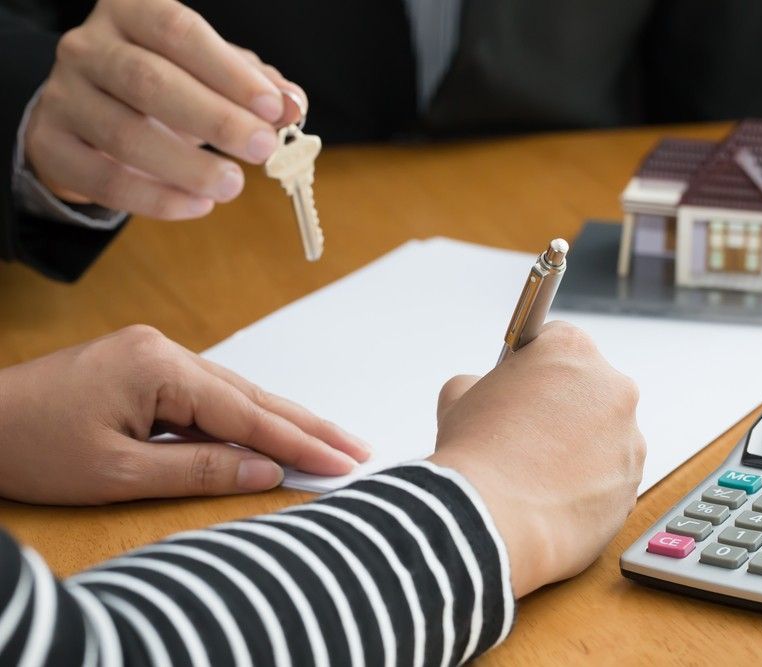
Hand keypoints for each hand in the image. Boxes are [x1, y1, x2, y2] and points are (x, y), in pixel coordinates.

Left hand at [0, 326, 368, 504]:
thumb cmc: (32, 448)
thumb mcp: (117, 473)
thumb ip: (199, 468)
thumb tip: (267, 470)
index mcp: (158, 367)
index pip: (246, 412)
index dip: (299, 440)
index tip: (344, 460)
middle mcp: (164, 351)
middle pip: (251, 393)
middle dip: (306, 423)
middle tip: (357, 446)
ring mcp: (155, 354)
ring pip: (233, 392)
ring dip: (279, 420)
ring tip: (328, 441)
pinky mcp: (145, 365)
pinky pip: (207, 394)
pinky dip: (242, 417)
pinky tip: (269, 432)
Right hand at [24, 0, 307, 218]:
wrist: (89, 118)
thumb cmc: (165, 87)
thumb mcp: (212, 75)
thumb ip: (256, 86)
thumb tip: (294, 105)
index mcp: (131, 12)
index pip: (179, 31)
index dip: (230, 72)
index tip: (273, 109)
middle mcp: (89, 47)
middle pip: (149, 81)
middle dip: (215, 119)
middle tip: (261, 148)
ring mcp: (63, 95)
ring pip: (125, 134)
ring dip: (188, 167)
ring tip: (232, 185)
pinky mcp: (51, 145)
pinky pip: (105, 179)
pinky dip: (157, 199)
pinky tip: (198, 206)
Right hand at [428, 322, 644, 597]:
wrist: (492, 521)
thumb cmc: (475, 455)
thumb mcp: (458, 396)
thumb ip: (480, 382)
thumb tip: (485, 393)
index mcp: (572, 350)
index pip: (559, 342)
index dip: (536, 366)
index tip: (526, 384)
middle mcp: (613, 388)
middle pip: (588, 390)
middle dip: (563, 408)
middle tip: (527, 434)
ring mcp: (629, 440)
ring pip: (603, 438)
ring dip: (578, 450)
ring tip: (536, 474)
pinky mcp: (632, 486)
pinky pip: (608, 480)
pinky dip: (586, 488)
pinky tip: (551, 499)